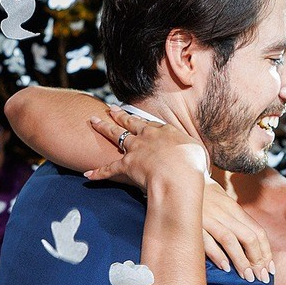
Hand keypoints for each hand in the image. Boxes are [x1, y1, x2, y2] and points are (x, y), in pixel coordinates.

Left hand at [83, 106, 208, 189]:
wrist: (177, 176)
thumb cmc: (192, 166)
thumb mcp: (198, 153)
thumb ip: (191, 151)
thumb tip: (193, 155)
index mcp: (165, 132)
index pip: (151, 123)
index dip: (142, 119)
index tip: (136, 116)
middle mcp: (147, 136)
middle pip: (130, 122)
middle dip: (120, 115)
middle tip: (111, 108)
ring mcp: (135, 149)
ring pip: (115, 135)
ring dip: (103, 128)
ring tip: (93, 121)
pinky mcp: (126, 165)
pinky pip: (109, 169)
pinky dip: (98, 173)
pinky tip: (87, 174)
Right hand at [201, 183, 274, 282]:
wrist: (180, 179)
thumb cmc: (203, 195)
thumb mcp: (222, 203)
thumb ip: (235, 220)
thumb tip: (251, 242)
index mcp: (234, 208)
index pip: (257, 231)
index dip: (266, 251)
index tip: (269, 268)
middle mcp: (224, 212)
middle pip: (248, 237)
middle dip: (258, 260)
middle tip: (261, 277)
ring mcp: (208, 217)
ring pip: (231, 240)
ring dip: (241, 261)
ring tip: (247, 276)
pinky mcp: (193, 223)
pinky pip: (207, 240)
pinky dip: (217, 254)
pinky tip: (225, 267)